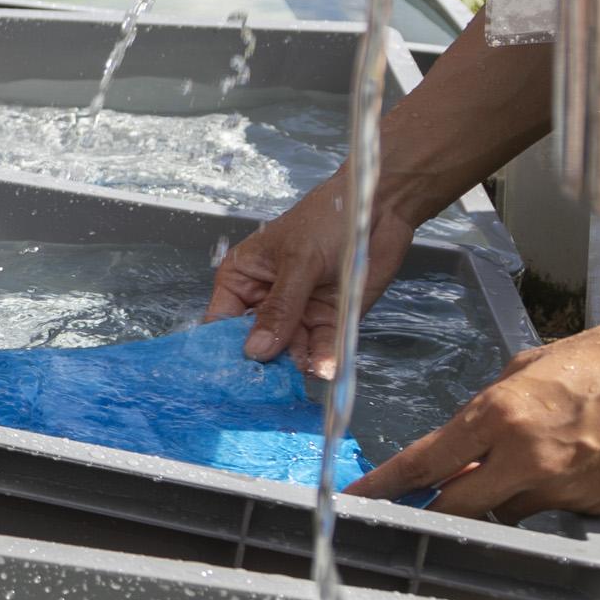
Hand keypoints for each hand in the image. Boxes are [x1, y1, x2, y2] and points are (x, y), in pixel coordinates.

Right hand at [203, 177, 417, 374]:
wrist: (378, 210)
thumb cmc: (325, 221)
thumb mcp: (297, 261)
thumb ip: (279, 308)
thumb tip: (255, 351)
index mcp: (243, 280)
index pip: (222, 323)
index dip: (223, 349)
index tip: (228, 376)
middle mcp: (266, 302)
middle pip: (257, 345)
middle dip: (264, 365)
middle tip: (268, 389)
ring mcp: (299, 314)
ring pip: (290, 352)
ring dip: (298, 365)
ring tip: (306, 373)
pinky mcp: (330, 322)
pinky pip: (322, 348)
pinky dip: (325, 360)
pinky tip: (327, 368)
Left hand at [347, 309, 599, 519]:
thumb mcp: (535, 363)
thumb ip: (493, 404)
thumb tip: (467, 434)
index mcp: (502, 415)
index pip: (425, 464)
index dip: (384, 487)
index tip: (358, 498)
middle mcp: (527, 460)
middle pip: (455, 506)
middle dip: (432, 507)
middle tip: (417, 501)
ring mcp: (564, 490)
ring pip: (503, 510)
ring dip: (493, 495)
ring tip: (514, 461)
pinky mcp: (594, 506)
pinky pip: (548, 508)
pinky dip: (540, 492)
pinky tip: (562, 462)